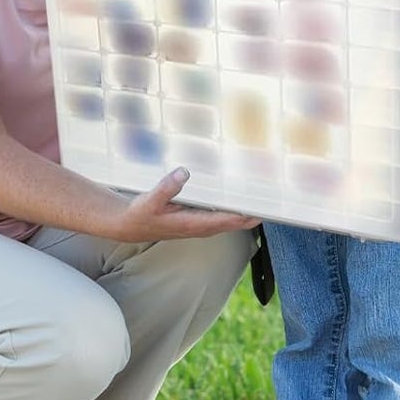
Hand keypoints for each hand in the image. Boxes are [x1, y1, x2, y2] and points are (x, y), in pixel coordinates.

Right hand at [108, 167, 258, 242]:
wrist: (128, 225)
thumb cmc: (140, 214)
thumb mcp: (150, 200)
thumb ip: (167, 187)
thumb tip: (184, 172)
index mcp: (192, 224)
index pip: (227, 221)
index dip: (246, 215)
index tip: (263, 208)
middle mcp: (199, 227)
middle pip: (234, 223)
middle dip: (252, 214)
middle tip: (272, 199)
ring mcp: (198, 225)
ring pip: (229, 220)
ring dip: (244, 212)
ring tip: (261, 198)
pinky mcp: (195, 220)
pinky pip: (220, 216)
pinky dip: (232, 209)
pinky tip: (236, 198)